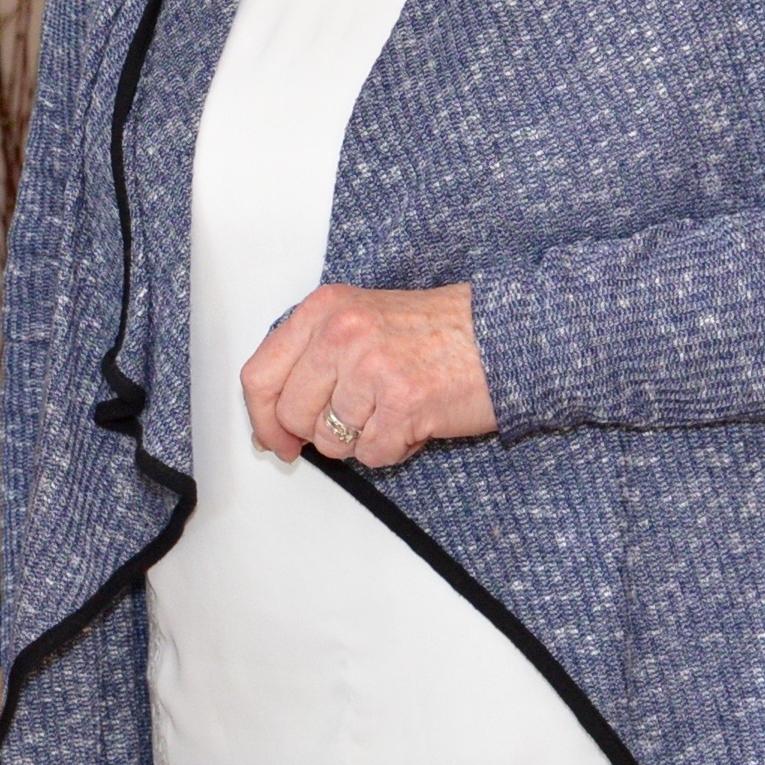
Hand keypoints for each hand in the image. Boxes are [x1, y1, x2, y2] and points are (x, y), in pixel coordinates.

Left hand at [240, 281, 494, 472]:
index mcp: (323, 310)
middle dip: (319, 434)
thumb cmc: (437, 332)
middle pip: (291, 415)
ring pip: (331, 441)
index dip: (262, 419)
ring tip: (394, 411)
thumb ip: (312, 360)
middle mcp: (340, 334)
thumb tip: (272, 420)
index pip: (259, 376)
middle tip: (357, 423)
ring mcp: (370, 367)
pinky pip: (372, 454)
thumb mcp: (359, 321)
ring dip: (363, 440)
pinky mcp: (403, 402)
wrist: (505, 335)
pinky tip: (414, 421)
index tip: (276, 439)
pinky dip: (393, 449)